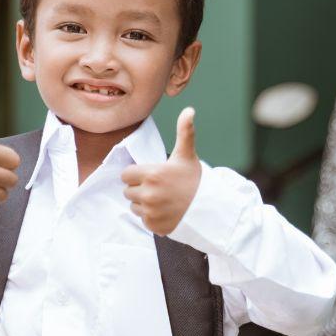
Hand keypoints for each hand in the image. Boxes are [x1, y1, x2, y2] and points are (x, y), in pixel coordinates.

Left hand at [121, 107, 202, 235]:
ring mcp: (150, 212)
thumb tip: (189, 110)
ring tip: (162, 200)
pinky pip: (143, 220)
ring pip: (134, 206)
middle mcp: (148, 194)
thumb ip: (184, 132)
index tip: (151, 175)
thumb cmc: (195, 179)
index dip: (137, 174)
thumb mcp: (187, 155)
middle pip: (128, 191)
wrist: (209, 208)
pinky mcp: (153, 226)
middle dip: (139, 188)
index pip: (126, 175)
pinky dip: (151, 217)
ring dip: (143, 203)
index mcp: (152, 174)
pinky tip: (165, 211)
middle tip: (159, 188)